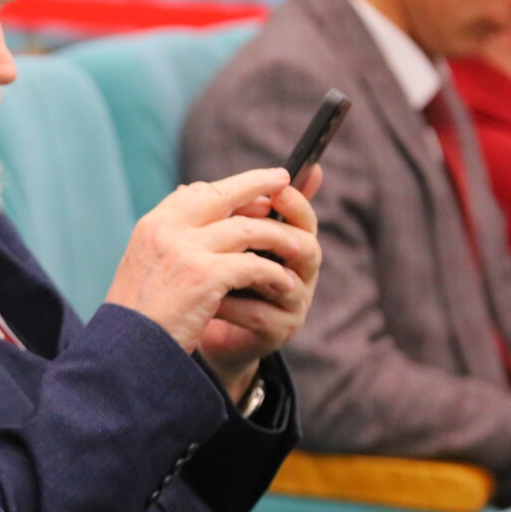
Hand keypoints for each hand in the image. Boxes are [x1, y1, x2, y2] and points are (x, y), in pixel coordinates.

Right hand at [104, 167, 313, 390]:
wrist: (127, 350)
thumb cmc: (138, 314)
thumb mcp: (148, 264)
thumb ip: (172, 238)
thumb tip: (194, 206)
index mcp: (153, 225)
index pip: (196, 191)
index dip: (231, 188)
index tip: (257, 189)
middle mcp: (168, 229)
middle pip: (223, 196)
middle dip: (259, 185)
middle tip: (286, 182)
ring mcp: (186, 250)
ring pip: (248, 229)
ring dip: (278, 237)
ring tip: (300, 246)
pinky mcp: (205, 275)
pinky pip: (254, 265)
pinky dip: (274, 273)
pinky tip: (286, 282)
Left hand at [198, 167, 323, 398]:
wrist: (202, 328)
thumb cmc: (216, 277)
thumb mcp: (220, 239)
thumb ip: (229, 209)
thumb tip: (203, 179)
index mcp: (290, 246)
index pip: (304, 220)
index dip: (295, 202)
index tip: (279, 186)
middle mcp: (299, 274)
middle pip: (308, 248)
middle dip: (281, 234)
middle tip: (253, 225)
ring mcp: (292, 306)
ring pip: (287, 283)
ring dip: (252, 269)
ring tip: (219, 261)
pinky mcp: (277, 333)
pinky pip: (260, 315)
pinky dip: (234, 304)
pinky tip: (210, 298)